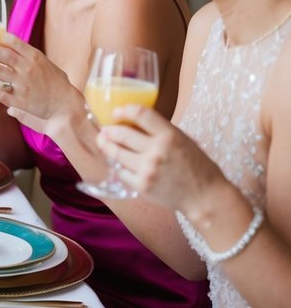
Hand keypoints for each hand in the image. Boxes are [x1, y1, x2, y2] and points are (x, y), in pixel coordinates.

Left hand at [0, 32, 80, 131]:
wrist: (64, 106)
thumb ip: (28, 56)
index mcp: (36, 58)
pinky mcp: (19, 101)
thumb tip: (8, 45)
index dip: (3, 38)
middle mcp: (28, 70)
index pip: (17, 43)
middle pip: (6, 56)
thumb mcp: (46, 64)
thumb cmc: (55, 83)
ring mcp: (23, 85)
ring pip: (0, 73)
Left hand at [95, 105, 226, 212]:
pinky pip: (121, 172)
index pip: (141, 114)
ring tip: (103, 141)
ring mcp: (148, 169)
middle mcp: (157, 150)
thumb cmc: (196, 167)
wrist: (205, 197)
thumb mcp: (184, 140)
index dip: (124, 110)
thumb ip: (161, 131)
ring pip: (116, 153)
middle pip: (121, 134)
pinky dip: (120, 166)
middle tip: (104, 129)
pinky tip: (120, 163)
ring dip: (107, 146)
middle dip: (109, 130)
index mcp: (170, 135)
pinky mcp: (142, 185)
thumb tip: (135, 122)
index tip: (116, 111)